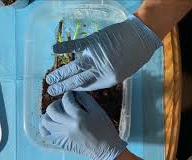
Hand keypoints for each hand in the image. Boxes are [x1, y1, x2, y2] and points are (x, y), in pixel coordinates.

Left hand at [39, 91, 126, 159]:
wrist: (105, 150)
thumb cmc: (104, 130)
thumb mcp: (98, 111)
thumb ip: (86, 99)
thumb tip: (75, 91)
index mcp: (79, 117)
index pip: (66, 100)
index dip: (68, 94)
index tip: (71, 95)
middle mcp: (68, 127)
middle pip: (52, 109)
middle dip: (56, 103)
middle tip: (63, 104)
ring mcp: (62, 136)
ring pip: (45, 121)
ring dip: (49, 114)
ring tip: (57, 113)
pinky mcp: (60, 142)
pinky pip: (45, 134)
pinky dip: (44, 126)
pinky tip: (51, 122)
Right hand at [46, 15, 161, 95]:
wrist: (143, 36)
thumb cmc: (136, 55)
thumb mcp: (124, 73)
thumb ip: (107, 77)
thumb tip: (93, 78)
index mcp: (108, 80)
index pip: (87, 87)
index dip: (74, 89)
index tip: (65, 92)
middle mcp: (100, 71)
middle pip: (77, 80)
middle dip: (63, 86)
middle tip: (50, 90)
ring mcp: (96, 57)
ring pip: (74, 68)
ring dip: (60, 74)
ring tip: (49, 80)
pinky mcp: (94, 42)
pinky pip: (76, 45)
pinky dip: (64, 47)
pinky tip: (53, 50)